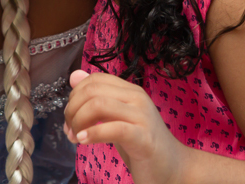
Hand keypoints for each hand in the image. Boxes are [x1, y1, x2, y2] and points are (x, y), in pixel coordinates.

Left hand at [64, 70, 188, 183]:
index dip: (75, 95)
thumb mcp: (116, 118)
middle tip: (70, 130)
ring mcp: (142, 116)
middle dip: (72, 110)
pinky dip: (93, 134)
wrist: (174, 167)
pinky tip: (83, 141)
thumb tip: (74, 77)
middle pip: (92, 91)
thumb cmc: (141, 143)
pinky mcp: (144, 138)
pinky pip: (114, 129)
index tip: (70, 117)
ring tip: (76, 137)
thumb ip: (97, 98)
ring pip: (99, 105)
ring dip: (79, 121)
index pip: (94, 80)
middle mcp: (137, 98)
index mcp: (130, 91)